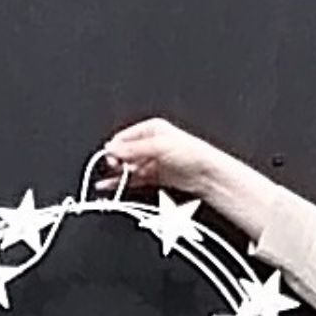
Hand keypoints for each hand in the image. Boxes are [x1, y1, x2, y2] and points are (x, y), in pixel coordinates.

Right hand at [98, 117, 222, 195]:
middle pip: (124, 153)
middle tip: (113, 169)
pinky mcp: (153, 176)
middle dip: (116, 161)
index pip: (123, 137)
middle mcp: (149, 143)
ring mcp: (151, 161)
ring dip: (117, 175)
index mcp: (151, 128)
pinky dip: (123, 183)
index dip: (114, 148)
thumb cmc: (190, 153)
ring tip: (107, 183)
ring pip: (128, 167)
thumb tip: (111, 149)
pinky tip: (111, 186)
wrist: (207, 174)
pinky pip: (134, 179)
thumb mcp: (158, 146)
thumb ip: (132, 149)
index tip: (110, 159)